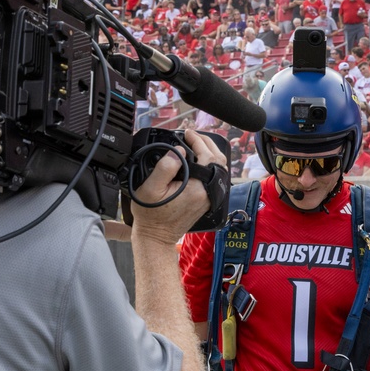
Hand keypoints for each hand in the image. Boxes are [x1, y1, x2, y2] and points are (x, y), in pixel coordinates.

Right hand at [129, 129, 225, 245]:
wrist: (156, 236)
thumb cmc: (151, 215)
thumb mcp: (150, 188)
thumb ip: (165, 166)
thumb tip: (179, 151)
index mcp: (198, 188)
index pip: (208, 156)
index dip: (198, 141)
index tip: (186, 133)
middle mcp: (207, 193)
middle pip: (218, 161)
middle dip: (207, 143)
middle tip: (192, 135)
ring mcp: (208, 198)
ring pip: (219, 169)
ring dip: (210, 153)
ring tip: (196, 143)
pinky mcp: (205, 200)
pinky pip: (213, 178)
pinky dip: (209, 165)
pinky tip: (198, 159)